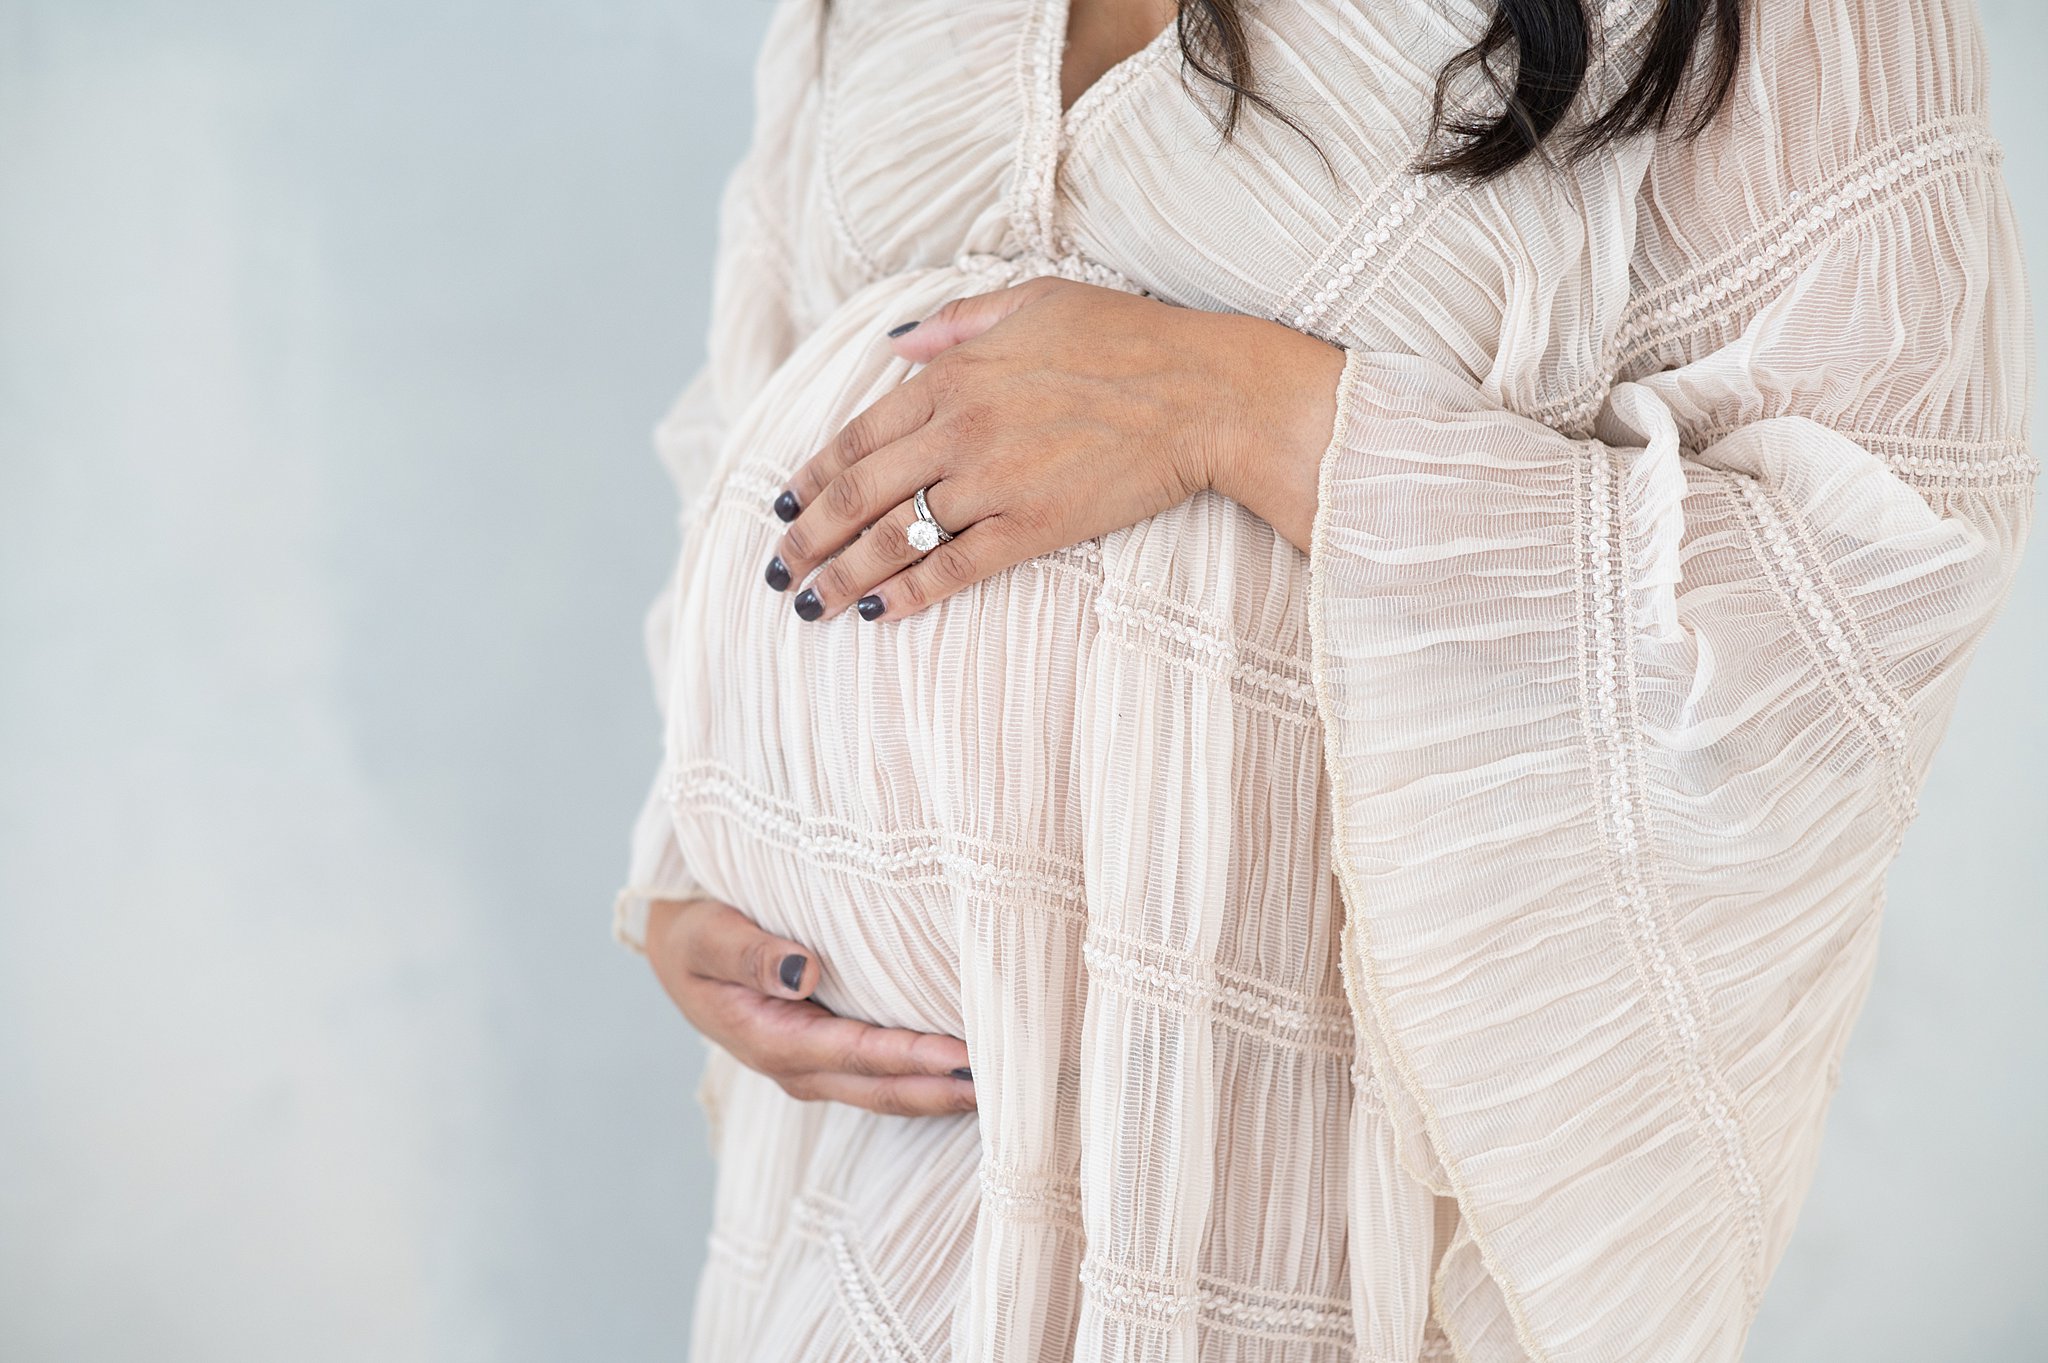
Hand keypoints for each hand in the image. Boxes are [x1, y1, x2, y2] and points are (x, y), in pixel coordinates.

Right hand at [643, 896, 976, 1116]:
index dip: (911, 1059)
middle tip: (1007, 1087)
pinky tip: (964, 1071)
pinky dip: (923, 1078)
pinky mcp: (828, 1056)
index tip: (964, 1058)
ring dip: (939, 1093)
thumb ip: (750, 954)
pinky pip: (882, 1076)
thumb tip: (803, 972)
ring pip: (887, 1092)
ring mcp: (814, 1068)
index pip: (855, 1054)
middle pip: (882, 1089)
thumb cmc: (694, 935)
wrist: (678, 951)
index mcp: (770, 1041)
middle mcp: (797, 1066)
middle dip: (941, 1091)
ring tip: (1003, 1087)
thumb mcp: (705, 936)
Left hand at [762, 277, 1341, 620]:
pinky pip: (954, 569)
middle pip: (859, 493)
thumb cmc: (1130, 339)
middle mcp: (960, 428)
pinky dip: (908, 594)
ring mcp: (994, 481)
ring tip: (807, 605)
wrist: (1204, 392)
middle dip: (807, 538)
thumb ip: (958, 322)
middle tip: (775, 570)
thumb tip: (899, 344)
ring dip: (840, 576)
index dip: (810, 478)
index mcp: (953, 373)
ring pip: (893, 537)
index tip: (783, 507)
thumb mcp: (1035, 300)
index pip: (857, 435)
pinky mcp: (1034, 527)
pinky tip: (875, 614)